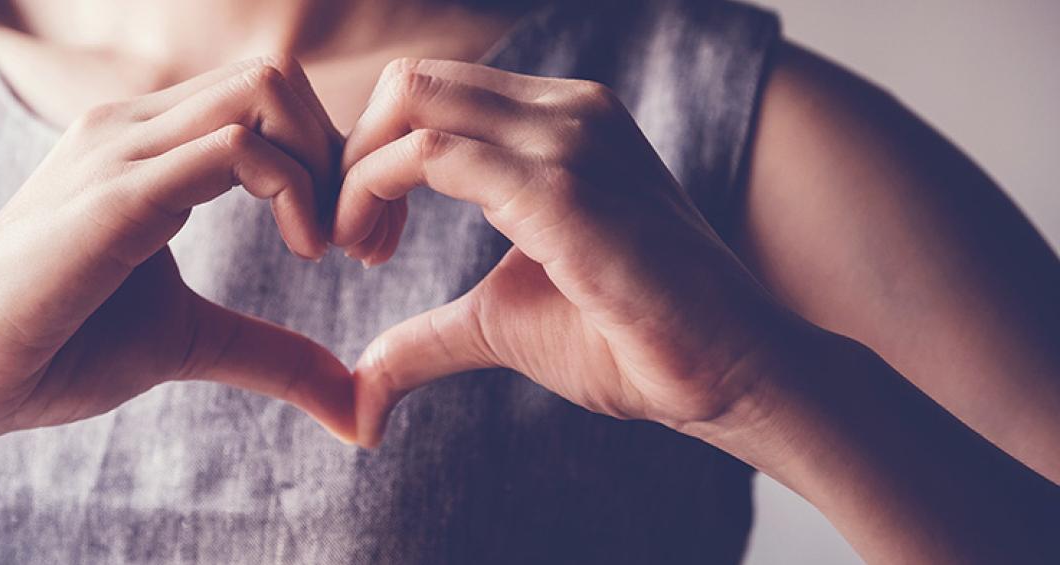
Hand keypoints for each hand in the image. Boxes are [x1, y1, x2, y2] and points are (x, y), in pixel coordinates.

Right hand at [0, 57, 356, 443]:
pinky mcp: (115, 195)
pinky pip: (234, 147)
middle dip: (342, 154)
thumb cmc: (57, 348)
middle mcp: (132, 127)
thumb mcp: (190, 341)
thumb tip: (353, 403)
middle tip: (359, 242)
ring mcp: (119, 150)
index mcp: (146, 145)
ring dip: (325, 165)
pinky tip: (302, 250)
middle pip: (276, 79)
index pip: (267, 100)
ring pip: (263, 91)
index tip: (356, 242)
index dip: (331, 161)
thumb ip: (271, 354)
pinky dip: (294, 190)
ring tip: (329, 246)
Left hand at [337, 59, 806, 446]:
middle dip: (352, 154)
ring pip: (412, 100)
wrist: (728, 373)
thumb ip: (428, 335)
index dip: (374, 157)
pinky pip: (432, 155)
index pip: (432, 94)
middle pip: (411, 81)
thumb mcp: (502, 322)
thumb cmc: (628, 341)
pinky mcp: (562, 188)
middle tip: (349, 240)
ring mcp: (568, 140)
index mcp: (559, 122)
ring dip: (357, 175)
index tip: (365, 239)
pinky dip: (374, 192)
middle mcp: (565, 111)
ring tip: (363, 252)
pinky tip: (375, 254)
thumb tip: (362, 388)